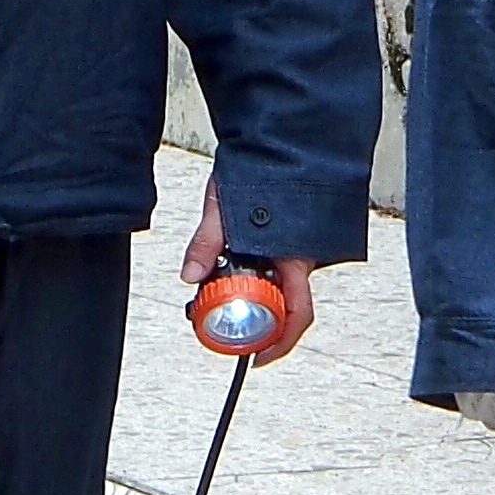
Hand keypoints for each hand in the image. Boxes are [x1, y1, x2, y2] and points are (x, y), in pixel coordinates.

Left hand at [180, 181, 318, 365]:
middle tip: (228, 331)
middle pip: (288, 310)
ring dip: (253, 301)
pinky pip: (276, 273)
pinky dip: (254, 281)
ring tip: (220, 297)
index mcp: (297, 255)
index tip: (256, 357)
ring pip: (280, 291)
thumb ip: (207, 242)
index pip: (297, 313)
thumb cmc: (260, 166)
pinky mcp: (289, 241)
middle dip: (260, 326)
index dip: (279, 342)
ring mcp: (298, 250)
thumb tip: (190, 276)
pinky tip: (231, 272)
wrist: (278, 138)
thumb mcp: (224, 205)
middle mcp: (303, 257)